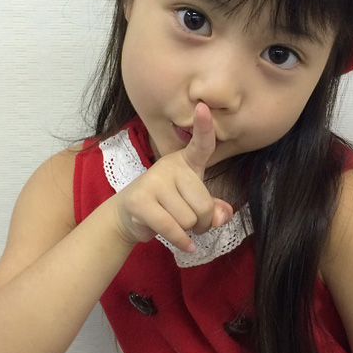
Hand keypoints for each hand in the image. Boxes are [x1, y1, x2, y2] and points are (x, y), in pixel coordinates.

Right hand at [112, 103, 233, 252]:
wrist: (129, 216)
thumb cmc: (168, 206)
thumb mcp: (194, 205)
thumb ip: (214, 209)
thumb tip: (223, 215)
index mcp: (186, 162)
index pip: (200, 144)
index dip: (204, 127)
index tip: (203, 107)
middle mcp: (170, 166)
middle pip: (204, 204)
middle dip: (201, 222)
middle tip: (190, 223)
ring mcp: (153, 182)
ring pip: (189, 219)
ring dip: (188, 232)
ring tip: (174, 224)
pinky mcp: (141, 201)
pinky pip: (173, 229)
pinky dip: (182, 242)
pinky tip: (186, 245)